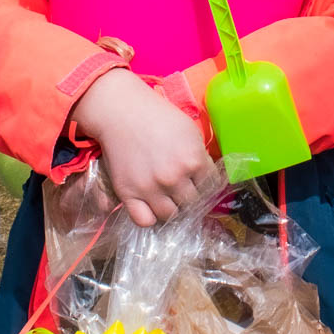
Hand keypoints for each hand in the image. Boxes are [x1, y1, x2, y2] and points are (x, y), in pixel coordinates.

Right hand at [70, 69, 214, 226]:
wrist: (122, 113)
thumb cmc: (158, 117)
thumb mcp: (190, 132)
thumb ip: (201, 157)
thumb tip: (207, 178)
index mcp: (194, 160)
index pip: (211, 188)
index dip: (205, 184)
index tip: (197, 180)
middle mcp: (174, 178)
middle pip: (192, 204)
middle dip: (189, 195)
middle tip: (180, 186)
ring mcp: (151, 188)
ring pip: (170, 215)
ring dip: (171, 207)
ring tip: (165, 196)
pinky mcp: (129, 193)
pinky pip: (144, 220)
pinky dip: (149, 217)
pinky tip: (150, 205)